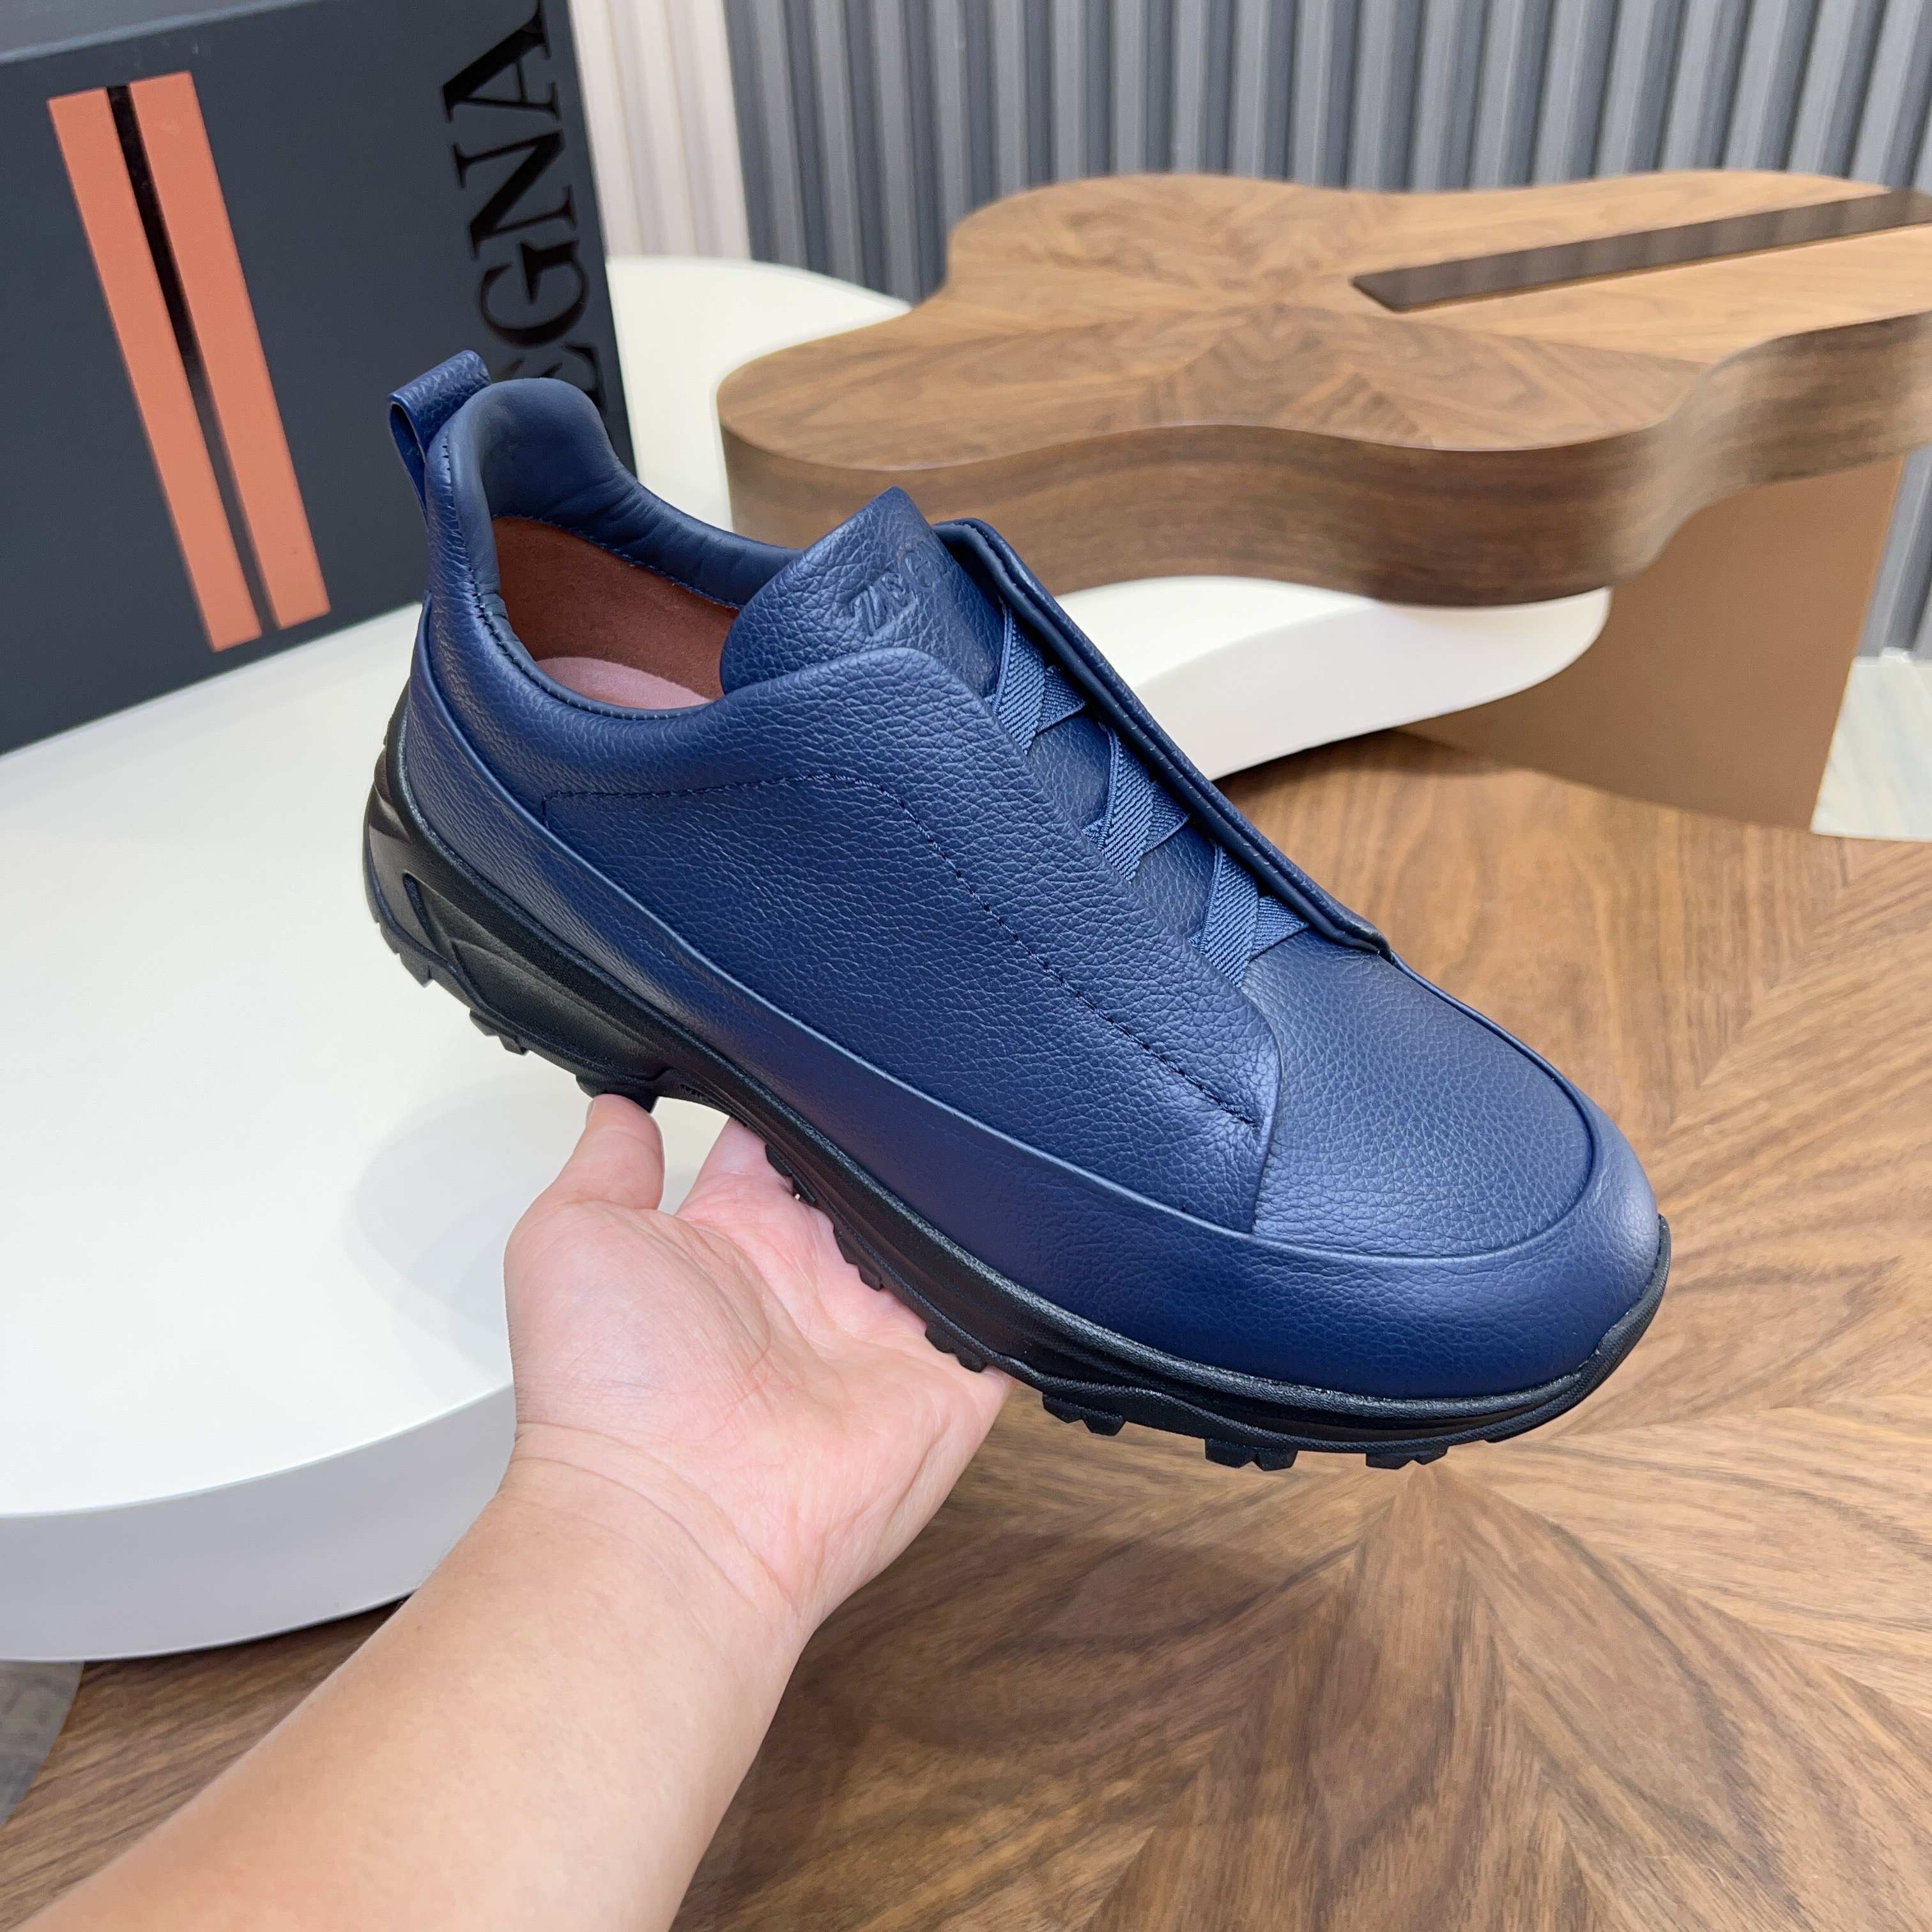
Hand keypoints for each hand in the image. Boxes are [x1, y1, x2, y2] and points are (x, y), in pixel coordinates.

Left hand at [500, 1096, 1008, 1648]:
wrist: (673, 1520)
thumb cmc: (607, 1394)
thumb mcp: (569, 1239)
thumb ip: (605, 1163)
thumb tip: (618, 1102)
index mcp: (737, 1233)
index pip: (787, 1138)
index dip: (806, 1087)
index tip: (832, 1030)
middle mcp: (816, 1276)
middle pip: (877, 1174)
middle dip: (896, 1125)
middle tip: (924, 1060)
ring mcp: (888, 1327)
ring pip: (949, 1231)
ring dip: (961, 1183)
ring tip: (984, 1113)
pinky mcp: (952, 1377)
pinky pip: (1011, 1310)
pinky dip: (1026, 1269)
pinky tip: (1034, 1204)